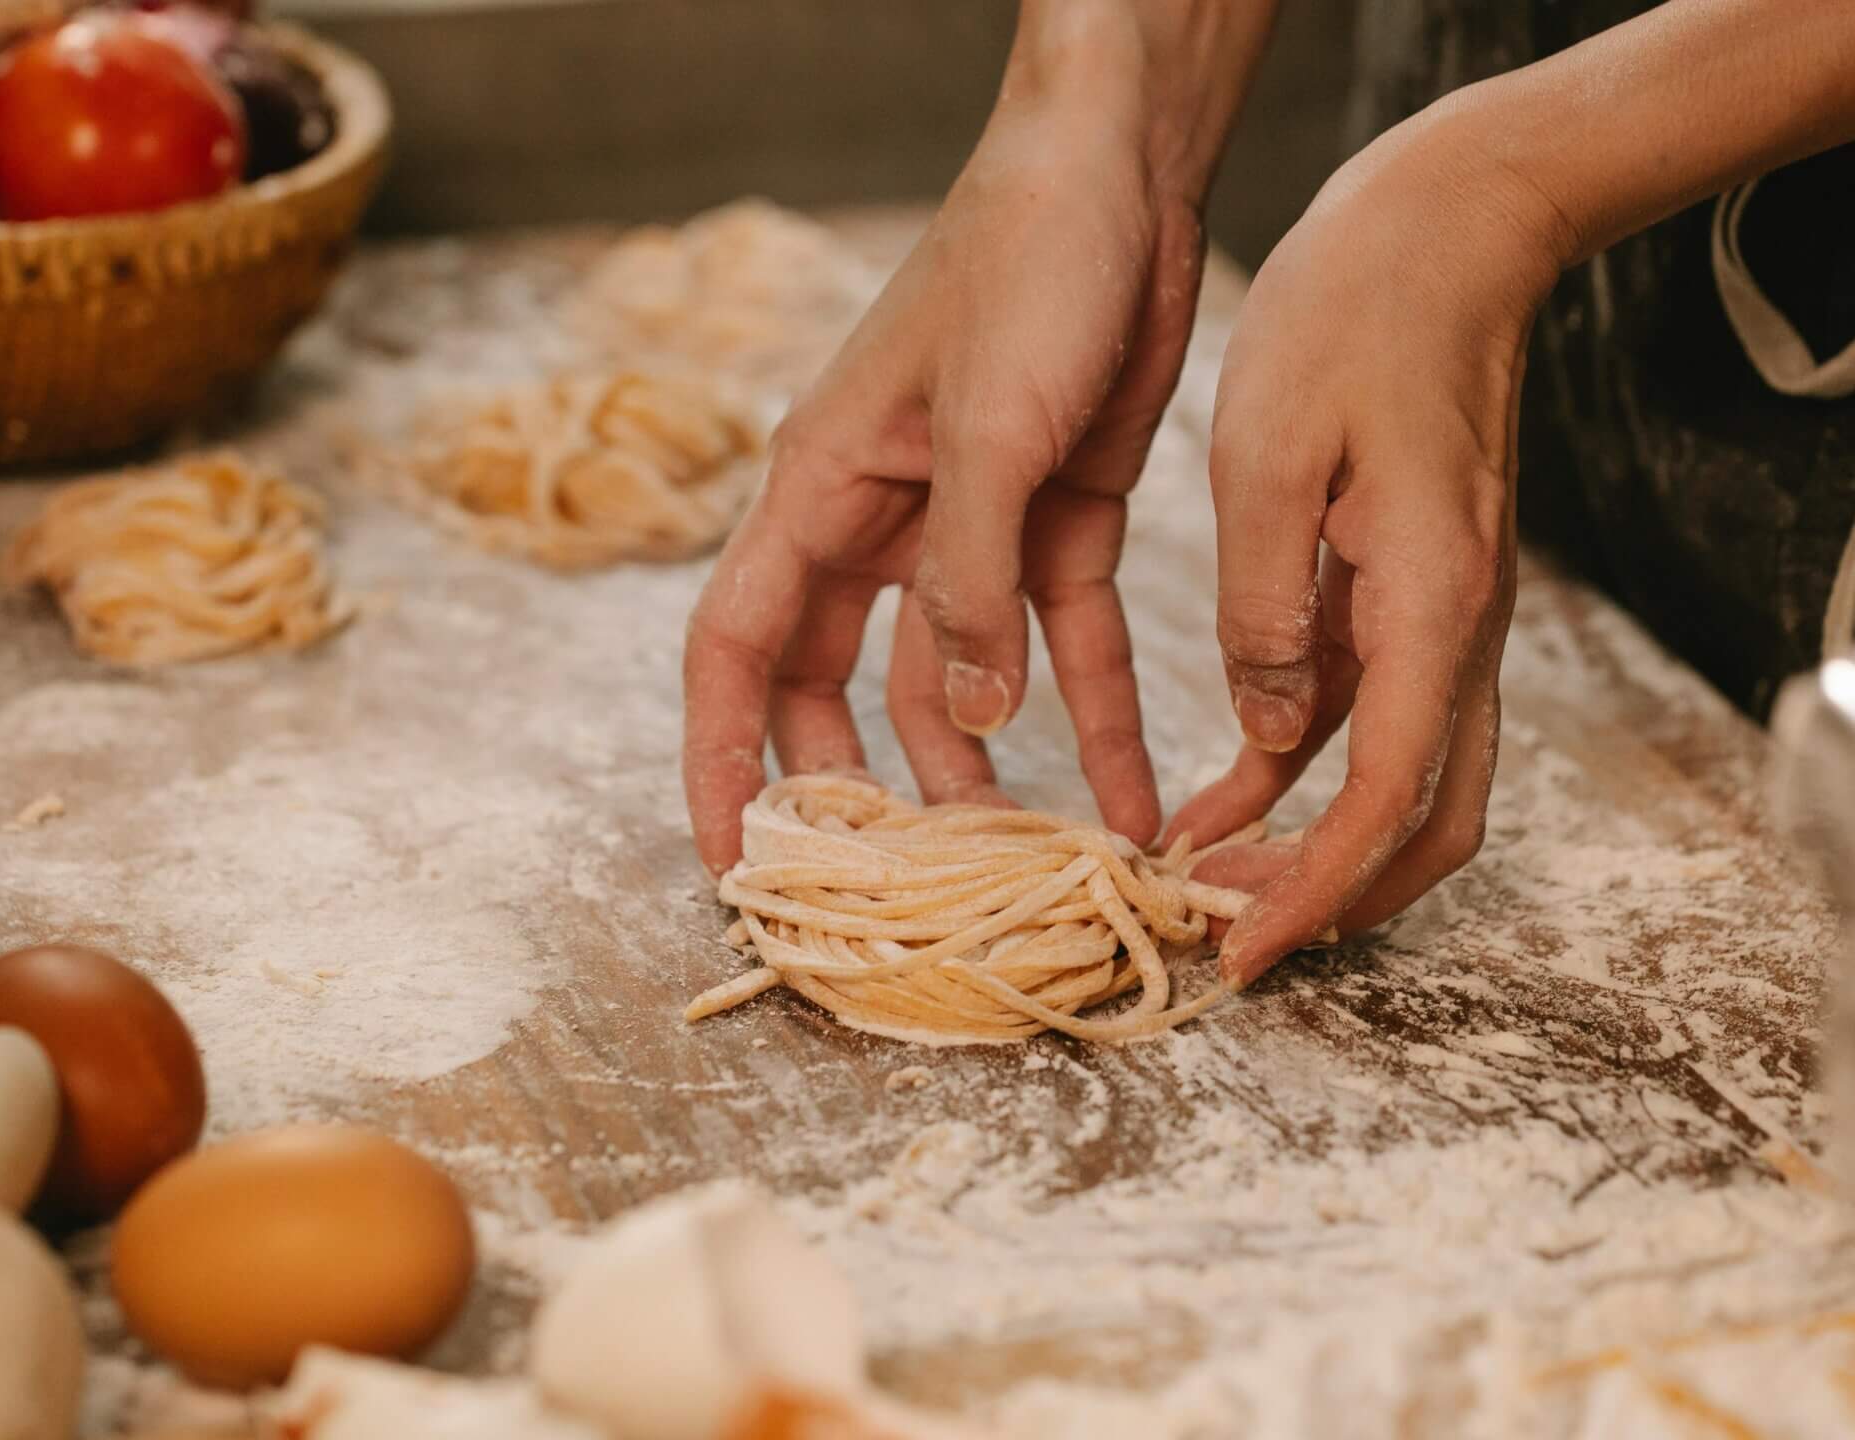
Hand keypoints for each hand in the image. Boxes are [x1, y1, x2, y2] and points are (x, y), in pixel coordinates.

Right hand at [682, 63, 1215, 871]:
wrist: (1123, 170)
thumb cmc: (1025, 265)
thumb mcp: (990, 432)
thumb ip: (970, 583)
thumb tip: (963, 724)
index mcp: (822, 489)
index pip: (739, 650)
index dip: (723, 760)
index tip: (736, 862)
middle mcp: (883, 520)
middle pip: (838, 687)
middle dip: (863, 789)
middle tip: (899, 892)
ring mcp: (971, 525)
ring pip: (954, 683)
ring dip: (987, 772)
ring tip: (1031, 868)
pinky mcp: (1062, 517)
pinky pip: (1066, 644)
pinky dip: (1094, 718)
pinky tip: (1131, 794)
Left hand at [1165, 96, 1577, 987]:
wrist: (1452, 224)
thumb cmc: (1357, 313)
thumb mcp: (1271, 452)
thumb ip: (1267, 604)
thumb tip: (1264, 731)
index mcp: (1432, 605)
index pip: (1386, 802)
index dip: (1314, 891)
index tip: (1238, 948)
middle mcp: (1462, 629)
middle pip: (1428, 824)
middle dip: (1337, 898)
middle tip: (1229, 936)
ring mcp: (1450, 615)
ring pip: (1408, 779)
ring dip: (1320, 844)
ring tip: (1206, 880)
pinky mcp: (1420, 590)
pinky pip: (1374, 715)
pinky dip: (1307, 771)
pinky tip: (1224, 790)